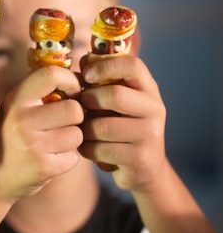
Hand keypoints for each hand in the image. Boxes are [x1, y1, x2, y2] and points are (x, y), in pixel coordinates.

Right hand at [0, 66, 83, 201]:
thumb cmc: (12, 136)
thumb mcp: (15, 108)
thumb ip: (40, 92)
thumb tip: (81, 76)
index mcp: (16, 98)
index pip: (51, 74)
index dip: (71, 81)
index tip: (72, 91)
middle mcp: (22, 119)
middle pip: (74, 109)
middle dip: (75, 117)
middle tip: (64, 122)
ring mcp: (32, 144)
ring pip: (77, 134)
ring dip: (71, 139)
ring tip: (54, 141)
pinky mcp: (43, 167)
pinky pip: (74, 157)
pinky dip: (67, 159)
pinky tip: (50, 158)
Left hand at [78, 55, 165, 191]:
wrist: (145, 169)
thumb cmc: (120, 126)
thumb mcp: (115, 101)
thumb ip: (100, 82)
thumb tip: (78, 63)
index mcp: (148, 88)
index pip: (133, 65)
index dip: (105, 66)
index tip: (86, 75)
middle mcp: (154, 108)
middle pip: (115, 95)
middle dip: (89, 101)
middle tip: (81, 108)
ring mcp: (150, 134)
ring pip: (103, 126)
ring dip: (85, 129)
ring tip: (82, 130)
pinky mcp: (140, 158)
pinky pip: (101, 149)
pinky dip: (87, 148)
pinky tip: (87, 148)